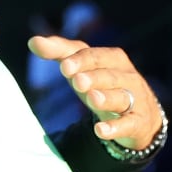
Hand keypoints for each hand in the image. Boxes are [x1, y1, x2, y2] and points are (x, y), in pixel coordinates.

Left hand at [28, 36, 160, 148]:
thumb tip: (32, 41)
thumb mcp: (83, 67)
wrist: (139, 116)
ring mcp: (135, 100)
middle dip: (94, 77)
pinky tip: (100, 130)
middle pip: (110, 76)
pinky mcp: (137, 123)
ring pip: (121, 97)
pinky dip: (115, 128)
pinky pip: (128, 125)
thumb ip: (60, 52)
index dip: (81, 61)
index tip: (64, 67)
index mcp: (114, 59)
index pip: (97, 56)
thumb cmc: (103, 84)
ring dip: (106, 98)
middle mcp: (127, 77)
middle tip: (77, 81)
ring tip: (92, 99)